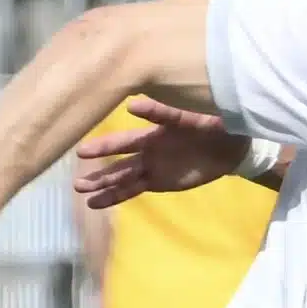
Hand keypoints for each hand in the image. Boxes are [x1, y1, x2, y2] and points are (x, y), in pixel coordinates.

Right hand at [73, 99, 250, 207]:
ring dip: (102, 184)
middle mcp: (146, 150)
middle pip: (118, 161)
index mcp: (152, 133)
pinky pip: (134, 189)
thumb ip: (164, 113)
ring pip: (121, 177)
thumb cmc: (211, 123)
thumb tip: (133, 104)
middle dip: (98, 169)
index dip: (104, 146)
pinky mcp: (158, 182)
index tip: (82, 152)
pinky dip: (116, 195)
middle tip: (74, 179)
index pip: (124, 141)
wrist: (232, 144)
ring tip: (80, 191)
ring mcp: (151, 167)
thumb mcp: (191, 117)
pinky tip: (97, 203)